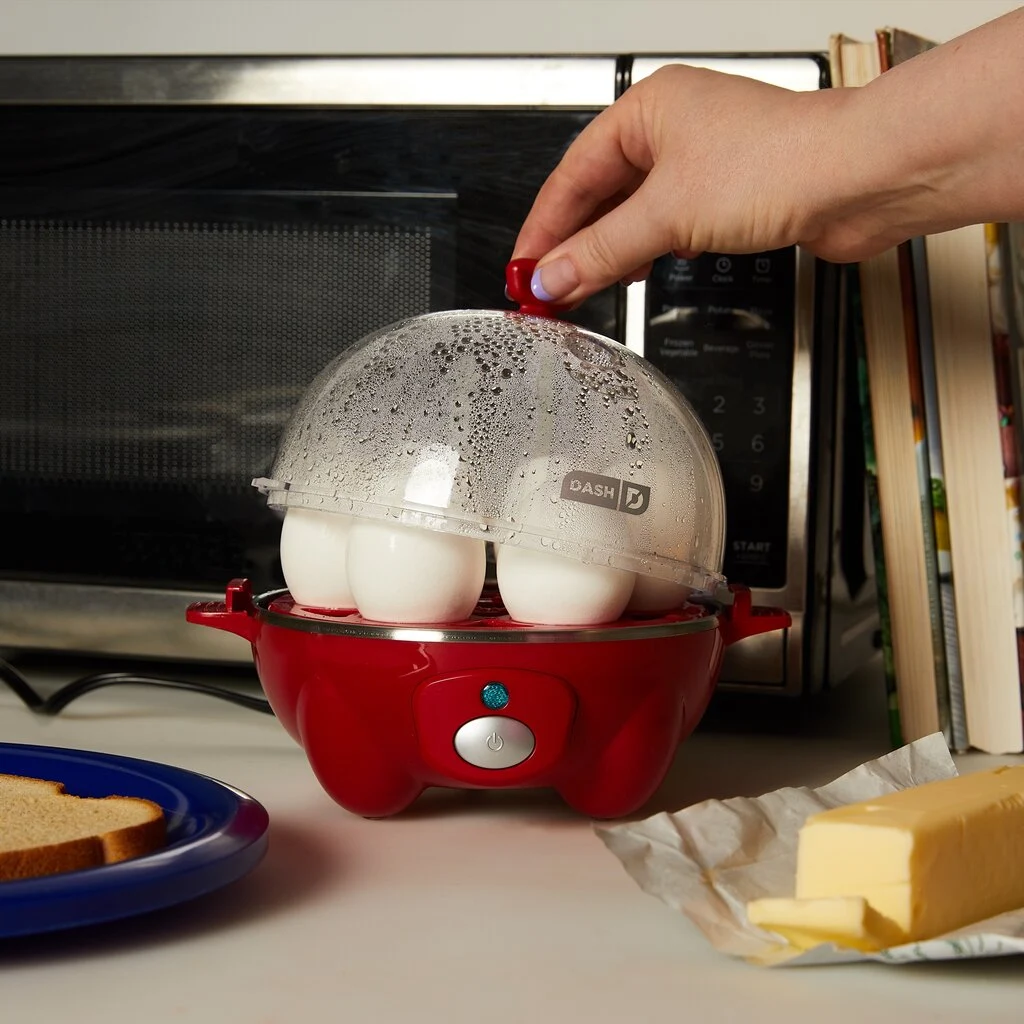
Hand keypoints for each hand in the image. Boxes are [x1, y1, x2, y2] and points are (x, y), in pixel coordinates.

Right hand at [512, 64, 867, 306]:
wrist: (857, 180)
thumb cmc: (779, 161)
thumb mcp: (666, 214)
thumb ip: (602, 251)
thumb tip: (553, 277)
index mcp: (647, 111)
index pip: (571, 177)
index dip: (543, 230)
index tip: (523, 273)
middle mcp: (671, 131)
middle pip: (600, 196)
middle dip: (573, 246)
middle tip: (546, 290)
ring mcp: (700, 164)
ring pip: (633, 214)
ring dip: (609, 253)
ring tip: (584, 287)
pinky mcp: (726, 196)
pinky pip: (667, 226)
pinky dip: (646, 252)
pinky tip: (638, 272)